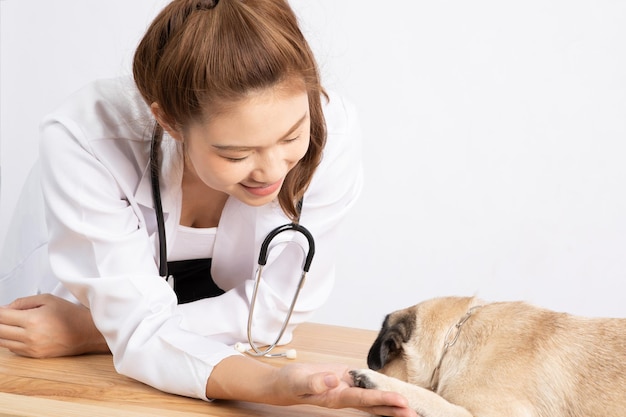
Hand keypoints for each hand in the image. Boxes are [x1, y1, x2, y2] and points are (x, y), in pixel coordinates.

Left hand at [0, 294, 108, 357]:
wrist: (86, 332)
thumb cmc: (71, 315)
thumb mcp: (48, 299)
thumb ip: (23, 302)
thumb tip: (6, 308)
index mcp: (33, 320)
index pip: (1, 316)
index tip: (1, 310)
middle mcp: (30, 336)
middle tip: (5, 317)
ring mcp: (32, 348)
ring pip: (2, 342)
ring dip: (2, 332)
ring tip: (10, 324)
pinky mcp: (35, 355)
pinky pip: (13, 350)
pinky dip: (10, 341)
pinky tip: (18, 333)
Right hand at [274, 362, 417, 416]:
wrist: (284, 383)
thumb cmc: (290, 383)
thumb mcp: (299, 381)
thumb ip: (316, 381)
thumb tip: (334, 379)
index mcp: (336, 397)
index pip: (365, 399)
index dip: (384, 399)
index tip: (402, 402)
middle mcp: (345, 396)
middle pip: (374, 405)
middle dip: (395, 409)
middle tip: (415, 413)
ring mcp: (347, 389)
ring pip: (373, 398)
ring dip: (391, 402)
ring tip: (410, 408)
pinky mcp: (347, 380)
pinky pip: (366, 386)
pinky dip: (379, 389)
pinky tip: (391, 391)